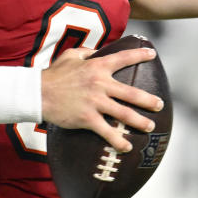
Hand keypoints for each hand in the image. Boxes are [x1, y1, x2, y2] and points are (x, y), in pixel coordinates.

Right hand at [42, 47, 163, 151]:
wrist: (37, 93)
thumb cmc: (53, 74)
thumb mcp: (70, 56)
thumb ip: (86, 52)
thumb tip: (96, 51)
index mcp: (97, 67)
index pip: (122, 58)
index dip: (139, 56)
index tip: (152, 55)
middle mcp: (100, 84)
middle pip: (131, 93)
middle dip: (148, 100)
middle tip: (159, 104)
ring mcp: (95, 102)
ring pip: (124, 114)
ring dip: (139, 121)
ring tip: (150, 126)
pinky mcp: (87, 118)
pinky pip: (107, 131)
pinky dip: (118, 140)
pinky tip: (126, 146)